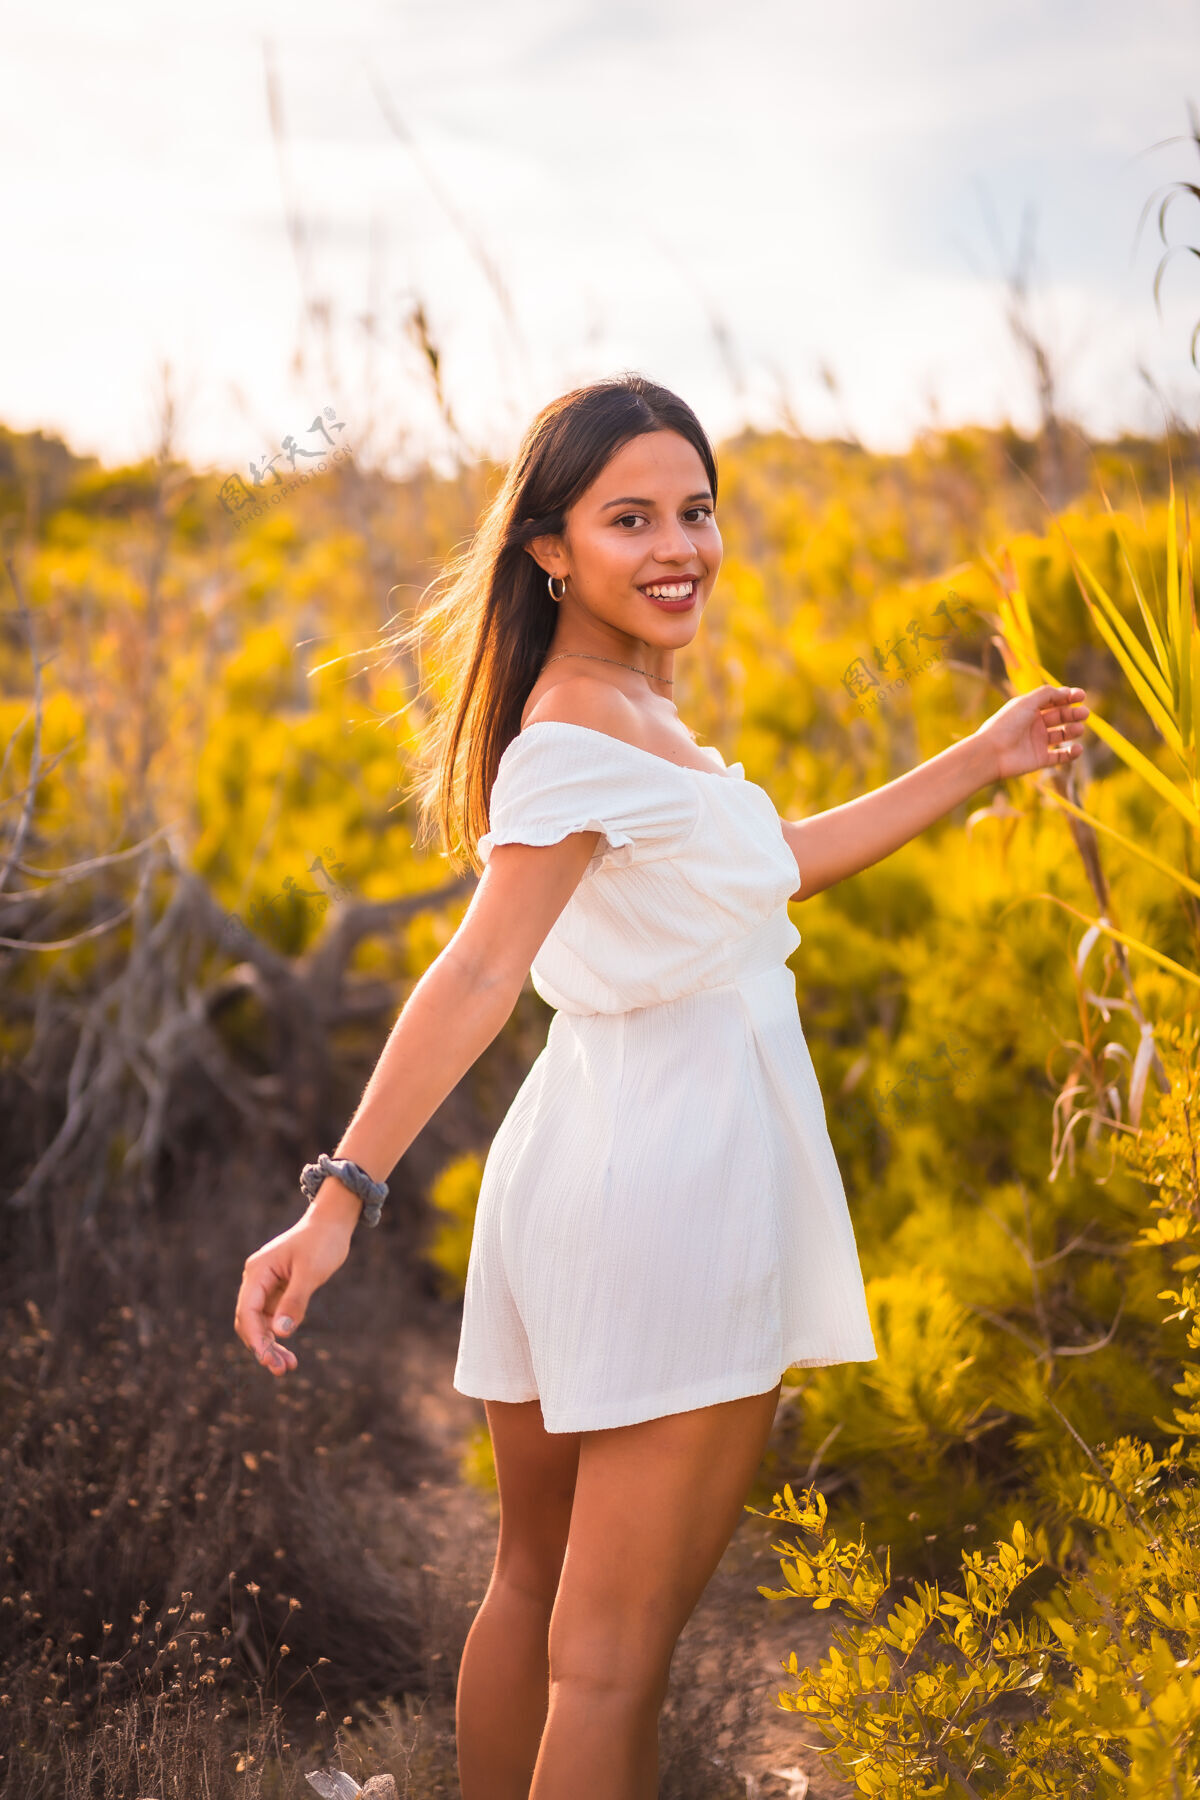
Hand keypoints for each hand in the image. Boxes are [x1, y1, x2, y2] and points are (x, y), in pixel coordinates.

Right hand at [233, 1210, 352, 1377]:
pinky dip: (279, 1335)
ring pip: (260, 1323)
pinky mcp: (278, 1291)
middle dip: (262, 1347)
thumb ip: (295, 1301)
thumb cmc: (322, 1242)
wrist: (332, 1223)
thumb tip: (281, 1333)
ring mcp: (266, 1286)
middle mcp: (256, 1279)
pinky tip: (290, 1352)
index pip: (248, 1311)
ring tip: (287, 1367)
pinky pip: (273, 1318)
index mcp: (258, 1271)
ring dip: (271, 1345)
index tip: (267, 1360)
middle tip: (280, 1370)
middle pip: (250, 1321)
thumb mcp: (311, 1272)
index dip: (256, 1338)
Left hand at [973, 684, 1089, 781]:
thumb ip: (1047, 694)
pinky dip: (1071, 753)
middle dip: (1073, 713)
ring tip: (1079, 728)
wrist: (992, 753)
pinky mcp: (1039, 759)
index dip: (1068, 697)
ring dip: (1073, 731)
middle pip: (1059, 717)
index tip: (1081, 696)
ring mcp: (1037, 743)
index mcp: (1029, 710)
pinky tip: (1077, 748)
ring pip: (1062, 735)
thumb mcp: (1026, 703)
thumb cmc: (1006, 724)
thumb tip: (1066, 691)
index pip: (1053, 701)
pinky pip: (1060, 757)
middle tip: (1084, 713)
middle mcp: (1033, 725)